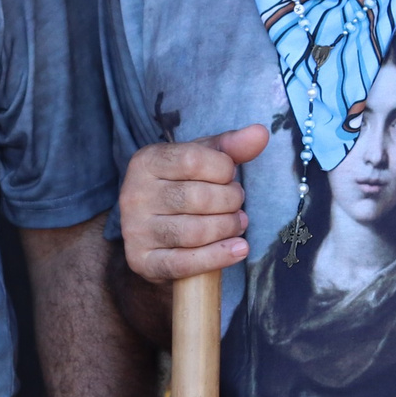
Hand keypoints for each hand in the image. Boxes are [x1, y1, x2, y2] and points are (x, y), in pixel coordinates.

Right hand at [118, 126, 267, 283]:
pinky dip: (218, 257)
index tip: (229, 176)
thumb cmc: (182, 187)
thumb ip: (230, 147)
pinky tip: (238, 249)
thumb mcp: (201, 160)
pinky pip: (184, 263)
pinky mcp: (141, 261)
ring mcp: (135, 230)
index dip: (223, 169)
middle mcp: (134, 194)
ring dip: (228, 228)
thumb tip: (261, 133)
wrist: (154, 229)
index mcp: (146, 162)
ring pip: (195, 232)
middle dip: (230, 201)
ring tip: (237, 223)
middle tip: (237, 204)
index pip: (193, 160)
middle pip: (197, 198)